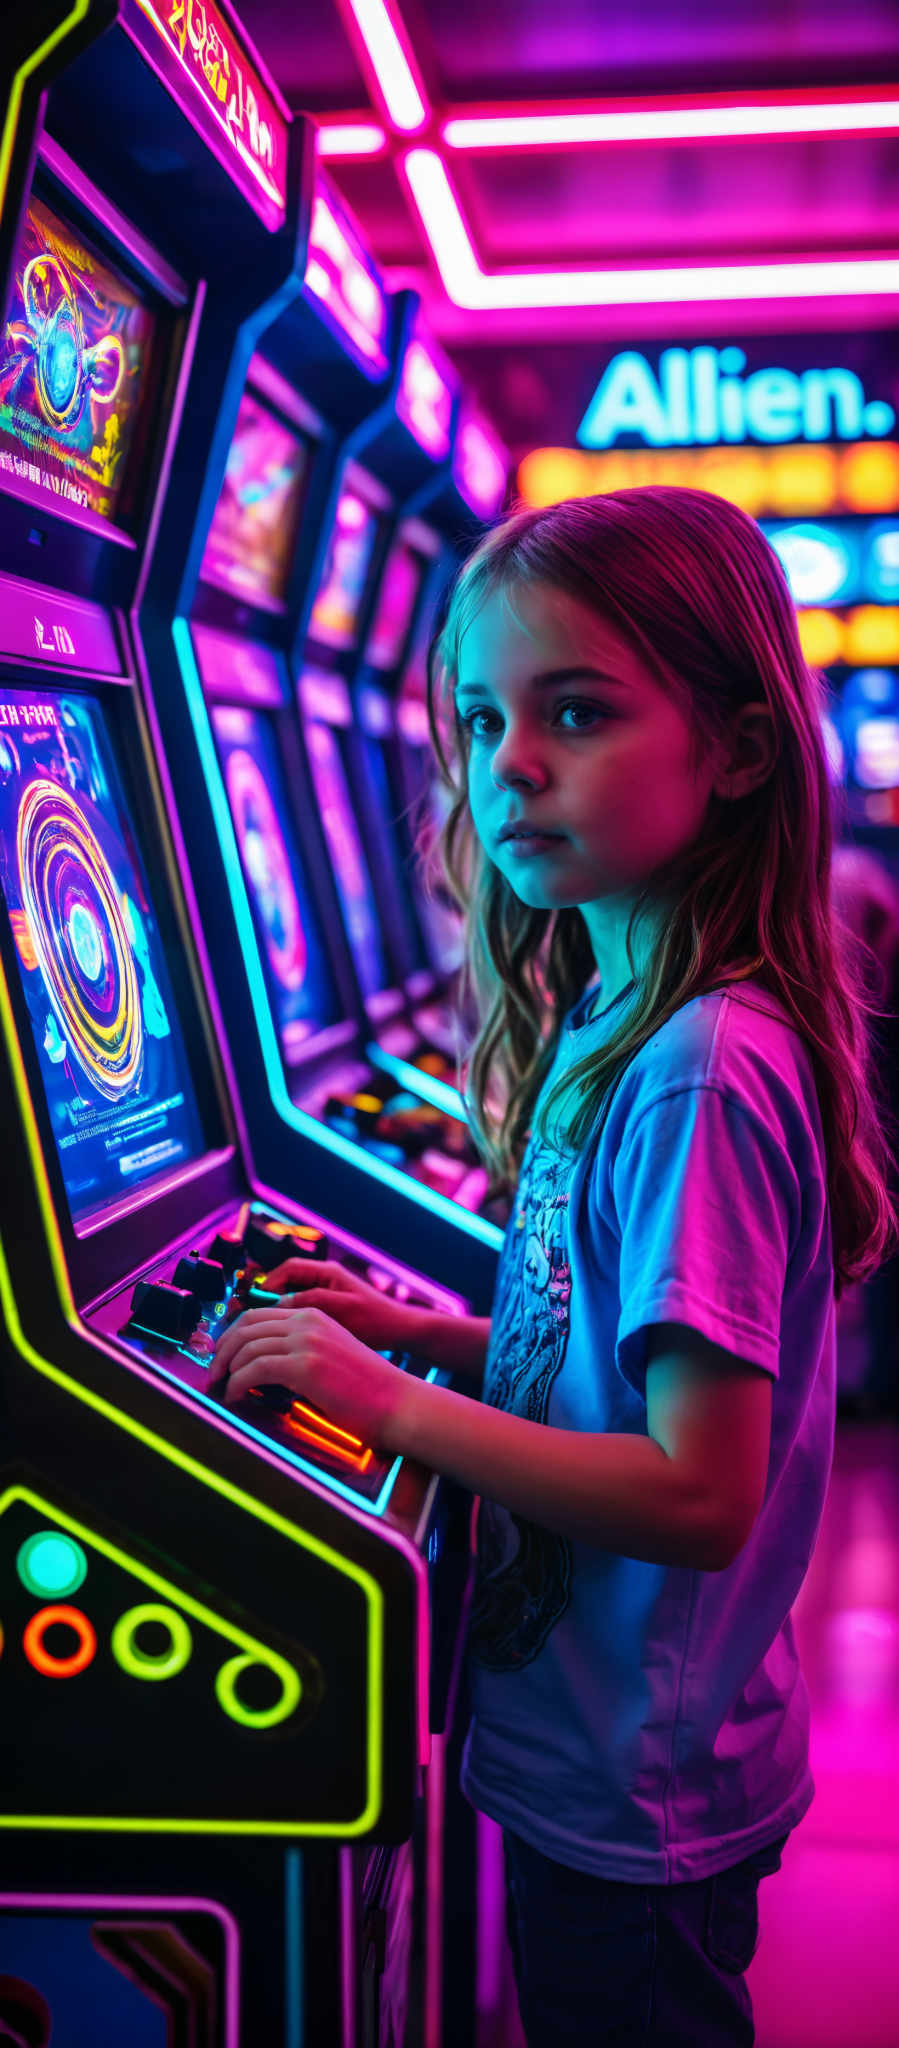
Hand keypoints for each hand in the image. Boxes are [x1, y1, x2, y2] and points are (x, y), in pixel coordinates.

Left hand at [207, 1301, 409, 1451]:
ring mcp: (306, 1341)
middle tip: (214, 1372)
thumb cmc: (369, 1388)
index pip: (259, 1315)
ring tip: (222, 1388)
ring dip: (227, 1369)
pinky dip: (238, 1384)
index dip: (233, 1334)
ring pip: (246, 1346)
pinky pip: (254, 1370)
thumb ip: (302, 1350)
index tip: (223, 1355)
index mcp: (314, 1313)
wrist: (398, 1402)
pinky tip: (236, 1396)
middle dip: (222, 1349)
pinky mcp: (304, 1366)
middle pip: (246, 1325)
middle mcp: (307, 1320)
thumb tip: (267, 1367)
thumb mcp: (332, 1354)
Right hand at [257, 1256, 422, 1354]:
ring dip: (276, 1310)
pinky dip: (288, 1320)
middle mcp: (324, 1279)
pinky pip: (300, 1310)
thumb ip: (310, 1302)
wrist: (400, 1331)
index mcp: (328, 1273)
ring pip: (290, 1298)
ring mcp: (326, 1294)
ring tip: (263, 1328)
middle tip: (251, 1316)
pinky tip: (283, 1336)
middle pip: (284, 1282)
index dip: (268, 1284)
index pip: (288, 1270)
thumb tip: (278, 1303)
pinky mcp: (328, 1310)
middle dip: (266, 1298)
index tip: (254, 1302)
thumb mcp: (342, 1310)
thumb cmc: (378, 1320)